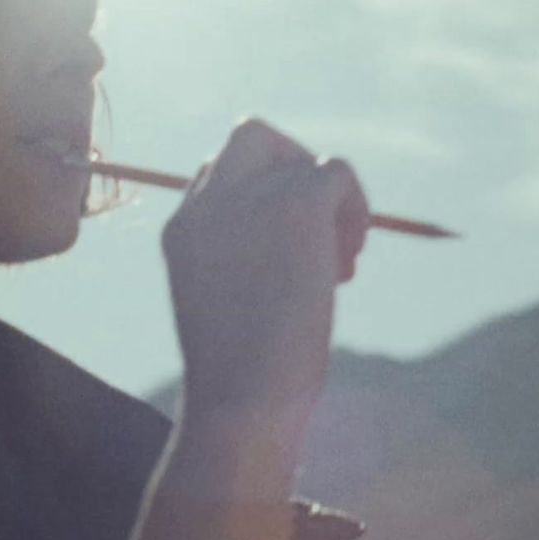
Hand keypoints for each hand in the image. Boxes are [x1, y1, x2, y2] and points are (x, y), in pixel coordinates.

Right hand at [161, 118, 369, 421]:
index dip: (261, 201)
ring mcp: (251, 197)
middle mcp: (209, 203)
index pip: (219, 177)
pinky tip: (351, 259)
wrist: (244, 400)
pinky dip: (356, 206)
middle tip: (319, 225)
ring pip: (302, 157)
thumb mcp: (231, 313)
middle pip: (252, 138)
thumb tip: (312, 252)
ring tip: (344, 260)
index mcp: (182, 231)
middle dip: (292, 170)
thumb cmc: (240, 385)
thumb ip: (251, 267)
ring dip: (330, 201)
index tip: (284, 251)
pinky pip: (338, 172)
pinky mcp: (298, 202)